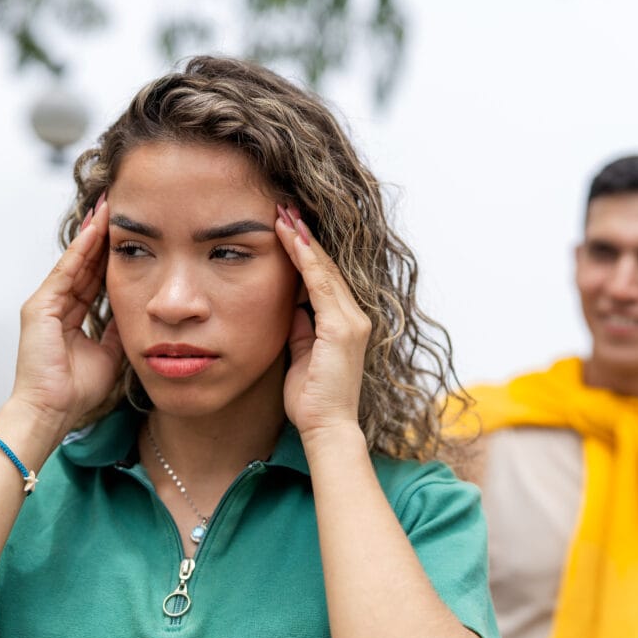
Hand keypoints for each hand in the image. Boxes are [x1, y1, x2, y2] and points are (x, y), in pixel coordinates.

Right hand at [9, 194, 123, 440]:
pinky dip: (81, 249)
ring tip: (110, 209)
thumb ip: (120, 329)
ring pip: (75, 261)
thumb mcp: (110, 354)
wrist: (51, 411)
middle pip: (86, 264)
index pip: (96, 279)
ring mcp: (46, 304)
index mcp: (72, 318)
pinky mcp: (39, 306)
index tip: (131, 235)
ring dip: (94, 235)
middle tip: (121, 209)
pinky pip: (65, 271)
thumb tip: (141, 312)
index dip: (112, 256)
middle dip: (103, 238)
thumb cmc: (78, 392)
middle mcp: (57, 306)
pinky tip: (96, 230)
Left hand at [275, 205, 370, 443]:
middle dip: (304, 236)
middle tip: (283, 208)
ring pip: (324, 270)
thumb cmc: (311, 399)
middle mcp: (354, 317)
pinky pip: (322, 286)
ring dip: (303, 241)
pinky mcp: (343, 328)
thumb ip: (300, 329)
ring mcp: (352, 321)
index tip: (286, 226)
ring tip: (283, 215)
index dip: (306, 251)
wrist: (326, 428)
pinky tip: (293, 240)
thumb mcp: (301, 354)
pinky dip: (307, 261)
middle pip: (326, 267)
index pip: (323, 277)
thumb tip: (290, 307)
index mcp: (344, 323)